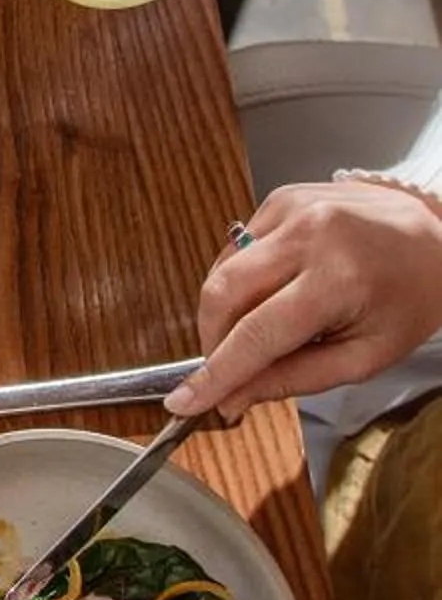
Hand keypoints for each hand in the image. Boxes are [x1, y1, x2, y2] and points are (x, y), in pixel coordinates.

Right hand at [168, 180, 441, 414]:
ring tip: (258, 330)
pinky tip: (271, 292)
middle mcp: (308, 235)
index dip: (215, 374)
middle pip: (223, 295)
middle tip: (224, 371)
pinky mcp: (279, 198)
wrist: (438, 235)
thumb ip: (297, 377)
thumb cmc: (412, 297)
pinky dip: (240, 281)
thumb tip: (235, 396)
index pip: (256, 334)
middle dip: (212, 341)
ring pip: (222, 272)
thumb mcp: (369, 355)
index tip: (184, 401)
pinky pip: (236, 249)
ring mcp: (290, 209)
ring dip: (223, 313)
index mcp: (338, 279)